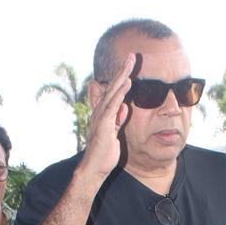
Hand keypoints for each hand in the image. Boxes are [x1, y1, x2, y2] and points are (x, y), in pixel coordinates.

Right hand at [80, 54, 134, 183]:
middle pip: (112, 87)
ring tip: (130, 63)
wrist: (94, 168)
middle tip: (131, 56)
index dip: (121, 78)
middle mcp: (100, 112)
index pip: (113, 92)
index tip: (129, 66)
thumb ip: (118, 120)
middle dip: (122, 70)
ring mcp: (101, 117)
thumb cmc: (103, 153)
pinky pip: (113, 105)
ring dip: (122, 76)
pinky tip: (128, 82)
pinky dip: (120, 93)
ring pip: (112, 92)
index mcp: (103, 113)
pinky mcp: (104, 125)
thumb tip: (125, 108)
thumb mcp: (114, 134)